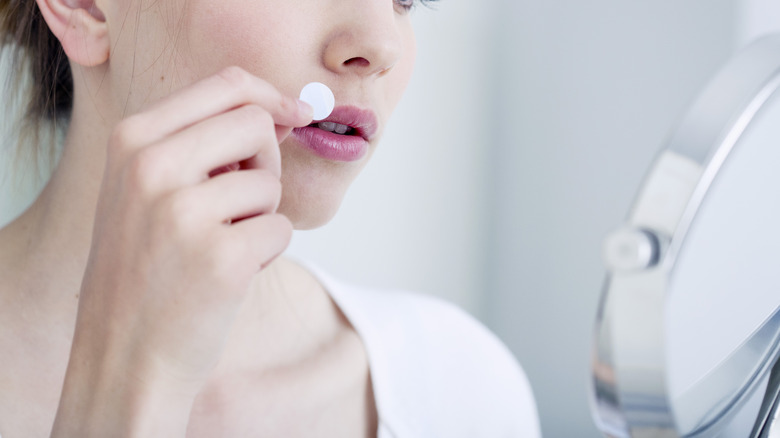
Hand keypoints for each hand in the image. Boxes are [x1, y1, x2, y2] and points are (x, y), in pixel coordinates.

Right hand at [50, 67, 312, 436]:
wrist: (124, 358)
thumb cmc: (147, 271)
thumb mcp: (147, 191)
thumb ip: (202, 143)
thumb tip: (282, 111)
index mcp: (133, 140)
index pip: (226, 85)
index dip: (270, 97)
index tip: (295, 114)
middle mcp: (152, 167)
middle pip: (256, 124)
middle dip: (266, 161)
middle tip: (243, 203)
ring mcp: (183, 213)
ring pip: (270, 183)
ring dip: (260, 217)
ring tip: (219, 248)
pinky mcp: (221, 258)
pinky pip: (281, 230)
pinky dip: (266, 254)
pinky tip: (227, 277)